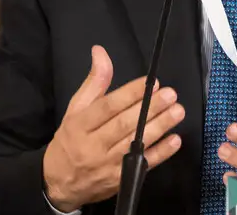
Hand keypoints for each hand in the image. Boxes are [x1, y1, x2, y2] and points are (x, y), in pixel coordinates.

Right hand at [42, 46, 184, 210]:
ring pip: (135, 144)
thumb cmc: (70, 141)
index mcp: (80, 125)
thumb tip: (100, 52)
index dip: (130, 94)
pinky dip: (160, 153)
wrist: (59, 184)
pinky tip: (174, 140)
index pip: (107, 107)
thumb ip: (94, 82)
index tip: (150, 82)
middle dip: (150, 108)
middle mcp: (93, 145)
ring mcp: (107, 165)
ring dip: (160, 127)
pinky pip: (142, 166)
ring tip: (177, 111)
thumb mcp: (75, 109)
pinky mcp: (119, 180)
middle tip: (170, 94)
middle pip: (124, 125)